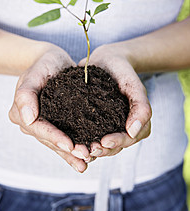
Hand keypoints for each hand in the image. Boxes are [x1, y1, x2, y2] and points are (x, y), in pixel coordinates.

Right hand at [9, 44, 90, 171]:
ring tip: (86, 163)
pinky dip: (72, 152)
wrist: (52, 62)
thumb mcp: (35, 73)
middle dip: (66, 150)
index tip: (69, 145)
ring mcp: (42, 125)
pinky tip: (84, 161)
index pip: (37, 128)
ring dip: (71, 155)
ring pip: (56, 144)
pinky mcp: (54, 125)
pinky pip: (62, 140)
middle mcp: (29, 122)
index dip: (53, 138)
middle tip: (85, 156)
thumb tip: (27, 118)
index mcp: (20, 112)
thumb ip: (26, 93)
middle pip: (48, 140)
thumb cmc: (44, 64)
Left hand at [79, 43, 151, 157]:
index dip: (118, 143)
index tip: (104, 142)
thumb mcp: (134, 85)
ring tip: (78, 150)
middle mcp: (122, 128)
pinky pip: (87, 135)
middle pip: (114, 147)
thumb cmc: (123, 71)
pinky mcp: (92, 122)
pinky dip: (80, 141)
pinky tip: (70, 142)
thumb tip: (133, 132)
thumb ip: (140, 107)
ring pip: (101, 145)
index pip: (129, 139)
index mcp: (136, 122)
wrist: (107, 59)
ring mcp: (107, 126)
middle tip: (88, 150)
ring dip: (91, 150)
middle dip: (102, 151)